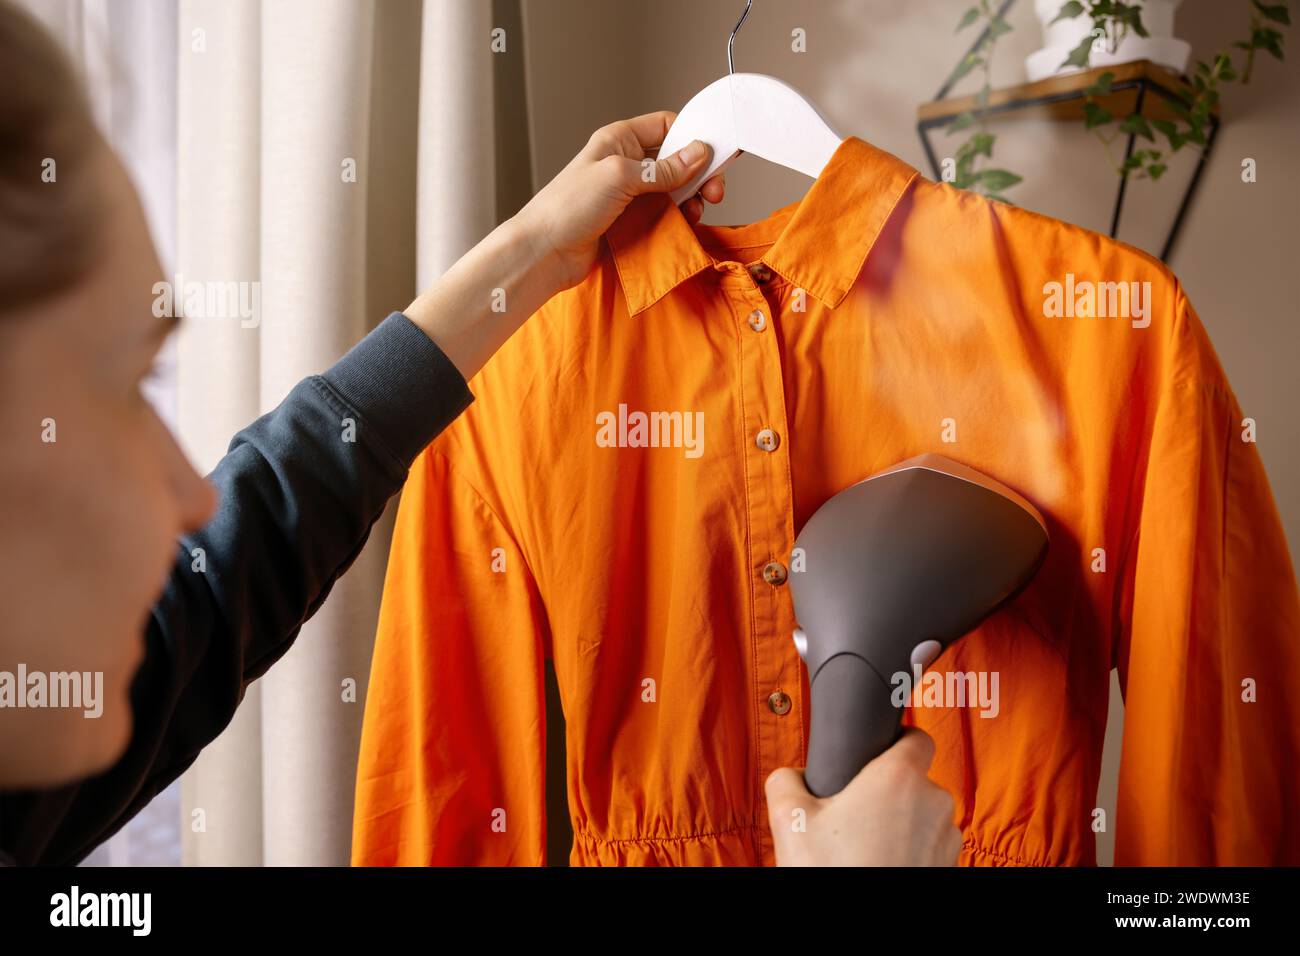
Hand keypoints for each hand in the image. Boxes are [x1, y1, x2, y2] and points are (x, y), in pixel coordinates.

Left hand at [513, 110, 725, 290]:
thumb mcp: (620, 176)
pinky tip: (684, 224)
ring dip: (691, 199)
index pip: (666, 126)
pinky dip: (678, 219)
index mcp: (619, 140)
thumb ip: (663, 168)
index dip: (692, 136)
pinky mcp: (630, 222)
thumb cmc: (568, 207)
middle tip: (714, 190)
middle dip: (698, 173)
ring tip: (697, 211)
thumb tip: (698, 153)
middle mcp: (626, 163)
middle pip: (675, 161)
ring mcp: (628, 194)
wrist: (545, 252)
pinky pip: (663, 215)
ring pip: (673, 191)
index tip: (715, 153)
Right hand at [764, 728, 962, 865]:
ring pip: (925, 816)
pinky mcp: (951, 868)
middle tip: (855, 814)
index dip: (897, 741)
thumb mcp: (789, 820)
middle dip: (889, 792)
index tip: (878, 755)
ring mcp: (947, 839)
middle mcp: (933, 803)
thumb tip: (790, 776)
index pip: (917, 736)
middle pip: (916, 780)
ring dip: (903, 825)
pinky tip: (882, 864)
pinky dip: (912, 852)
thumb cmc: (834, 873)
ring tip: (866, 847)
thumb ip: (786, 781)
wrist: (859, 936)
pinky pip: (932, 847)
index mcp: (898, 778)